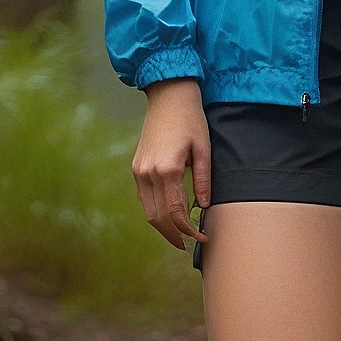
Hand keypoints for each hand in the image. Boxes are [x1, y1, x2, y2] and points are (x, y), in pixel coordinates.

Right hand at [132, 77, 209, 249]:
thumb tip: (204, 207)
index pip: (176, 213)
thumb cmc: (190, 119)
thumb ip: (204, 180)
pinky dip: (154, 211)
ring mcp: (139, 170)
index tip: (201, 237)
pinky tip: (168, 215)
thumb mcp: (204, 148)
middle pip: (158, 218)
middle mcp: (149, 173)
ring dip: (163, 226)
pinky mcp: (136, 167)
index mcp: (168, 170)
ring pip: (148, 211)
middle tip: (190, 244)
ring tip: (179, 234)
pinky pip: (143, 198)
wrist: (168, 96)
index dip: (188, 231)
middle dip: (174, 235)